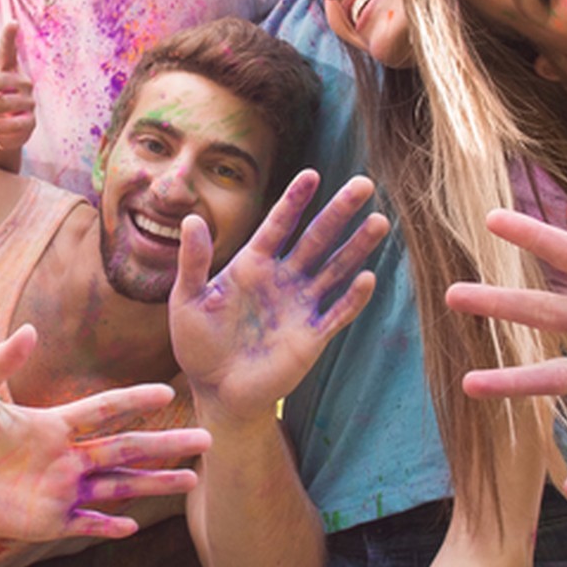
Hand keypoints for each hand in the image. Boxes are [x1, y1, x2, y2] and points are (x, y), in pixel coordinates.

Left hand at [0, 325, 212, 540]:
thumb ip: (1, 363)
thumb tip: (31, 330)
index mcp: (54, 424)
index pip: (104, 409)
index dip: (135, 400)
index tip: (169, 391)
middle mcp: (66, 457)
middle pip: (126, 449)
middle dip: (166, 445)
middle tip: (207, 440)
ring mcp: (60, 490)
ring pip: (118, 485)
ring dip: (154, 483)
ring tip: (190, 481)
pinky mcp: (45, 520)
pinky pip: (85, 522)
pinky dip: (108, 525)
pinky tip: (133, 525)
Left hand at [170, 171, 389, 418]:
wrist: (216, 391)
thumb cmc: (198, 344)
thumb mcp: (187, 300)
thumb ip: (193, 262)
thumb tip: (191, 219)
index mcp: (253, 264)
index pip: (279, 224)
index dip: (295, 200)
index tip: (312, 175)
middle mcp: (283, 278)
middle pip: (317, 238)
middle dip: (339, 212)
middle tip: (364, 184)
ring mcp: (301, 305)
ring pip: (335, 269)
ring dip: (357, 247)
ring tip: (379, 223)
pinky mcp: (312, 336)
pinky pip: (337, 312)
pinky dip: (352, 297)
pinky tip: (367, 278)